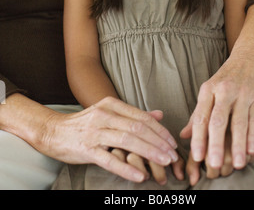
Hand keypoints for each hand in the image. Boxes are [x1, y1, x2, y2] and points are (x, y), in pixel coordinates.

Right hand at [41, 96, 177, 182]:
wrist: (54, 131)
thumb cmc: (85, 124)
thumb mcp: (108, 113)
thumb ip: (133, 115)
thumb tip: (159, 114)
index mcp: (111, 105)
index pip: (141, 117)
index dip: (159, 130)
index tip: (172, 142)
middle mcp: (104, 115)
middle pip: (137, 128)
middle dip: (158, 142)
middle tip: (172, 155)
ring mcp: (94, 132)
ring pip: (127, 141)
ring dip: (148, 152)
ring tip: (163, 162)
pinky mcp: (86, 149)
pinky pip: (109, 159)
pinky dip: (126, 168)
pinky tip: (139, 175)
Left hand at [180, 41, 253, 170]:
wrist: (251, 57)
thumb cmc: (227, 77)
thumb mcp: (209, 91)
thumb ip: (197, 114)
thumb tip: (183, 136)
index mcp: (208, 90)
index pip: (201, 117)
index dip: (198, 137)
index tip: (196, 157)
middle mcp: (224, 92)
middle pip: (218, 121)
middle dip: (215, 144)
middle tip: (213, 164)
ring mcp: (242, 94)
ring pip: (238, 123)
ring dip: (236, 145)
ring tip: (235, 164)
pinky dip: (253, 136)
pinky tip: (251, 151)